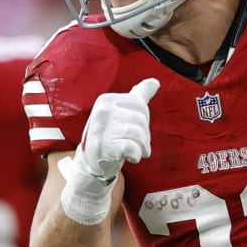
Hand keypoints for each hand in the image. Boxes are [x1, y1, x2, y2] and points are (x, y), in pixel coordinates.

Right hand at [58, 78, 158, 225]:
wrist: (92, 164)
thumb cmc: (109, 137)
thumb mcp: (121, 114)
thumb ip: (138, 96)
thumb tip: (155, 82)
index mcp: (106, 100)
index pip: (140, 105)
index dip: (144, 121)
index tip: (134, 130)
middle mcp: (102, 111)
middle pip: (141, 119)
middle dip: (144, 136)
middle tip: (135, 144)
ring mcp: (101, 128)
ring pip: (138, 133)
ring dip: (142, 147)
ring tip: (134, 151)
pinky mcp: (104, 147)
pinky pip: (132, 147)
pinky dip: (136, 154)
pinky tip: (130, 156)